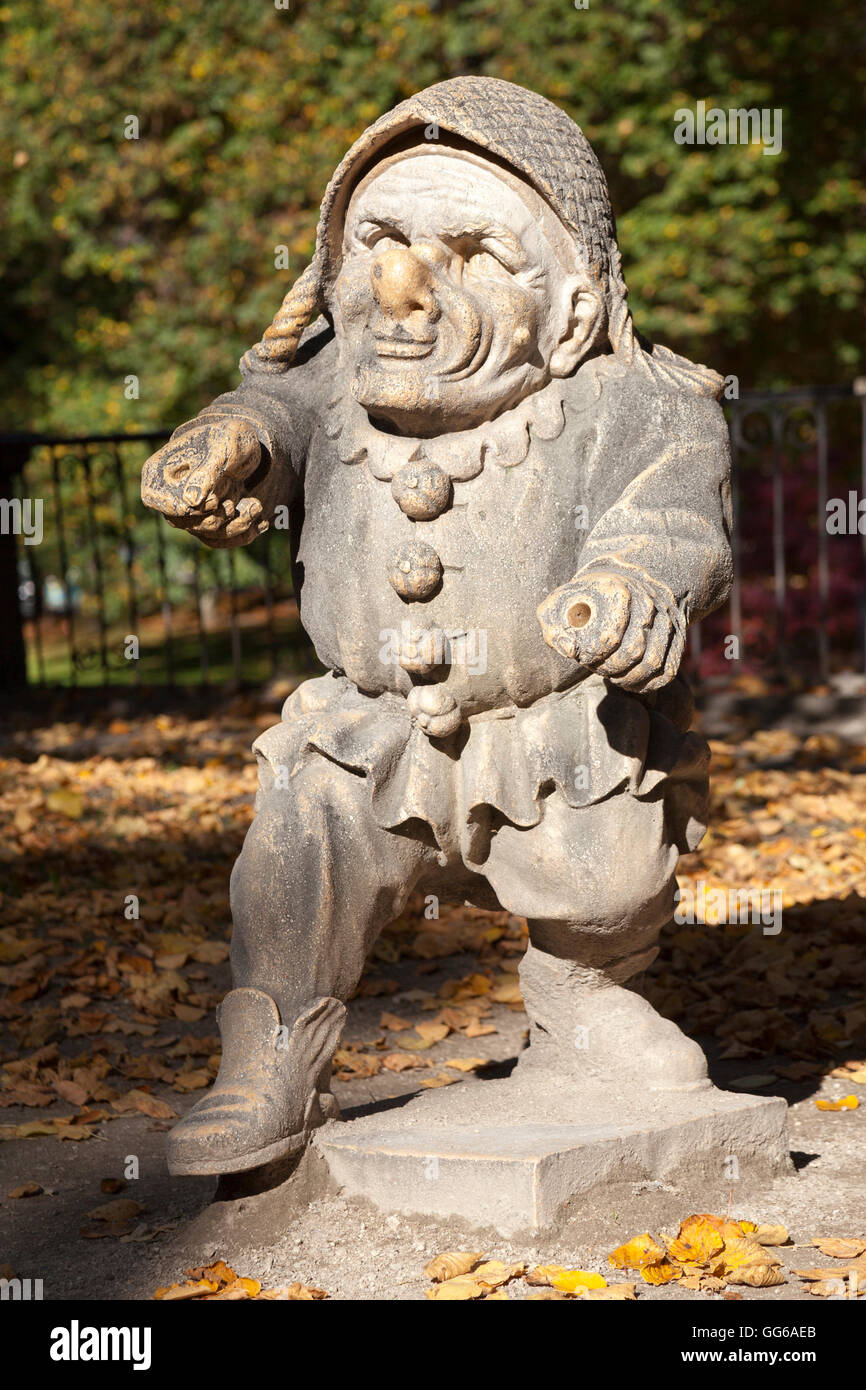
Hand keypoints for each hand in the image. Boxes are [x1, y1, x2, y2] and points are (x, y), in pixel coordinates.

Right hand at [141, 417, 281, 546]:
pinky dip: (244, 533)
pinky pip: (222, 539)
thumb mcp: (223, 447)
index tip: (215, 501)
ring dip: (237, 524)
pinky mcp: (208, 523)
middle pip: (186, 523)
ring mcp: (189, 513)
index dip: (186, 509)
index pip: (159, 502)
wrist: (247, 445)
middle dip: (218, 517)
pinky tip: (262, 521)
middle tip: (237, 503)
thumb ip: (207, 472)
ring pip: (208, 533)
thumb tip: (191, 501)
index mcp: (158, 473)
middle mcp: (169, 497)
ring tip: (256, 506)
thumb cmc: (229, 438)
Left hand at [537, 571, 682, 690]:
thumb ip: (556, 621)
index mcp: (622, 589)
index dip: (595, 653)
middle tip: (595, 668)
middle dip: (610, 667)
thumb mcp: (567, 598)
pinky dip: (648, 684)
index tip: (583, 656)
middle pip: (633, 652)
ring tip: (611, 676)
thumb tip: (568, 649)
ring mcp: (668, 621)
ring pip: (652, 664)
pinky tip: (630, 682)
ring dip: (628, 678)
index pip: (610, 635)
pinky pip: (667, 671)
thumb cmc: (591, 594)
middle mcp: (651, 603)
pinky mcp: (678, 638)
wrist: (634, 577)